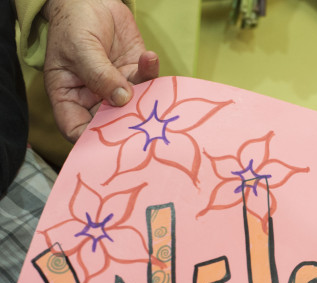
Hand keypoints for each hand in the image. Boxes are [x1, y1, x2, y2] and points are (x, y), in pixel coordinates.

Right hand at [42, 0, 158, 141]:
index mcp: (69, 97)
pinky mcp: (135, 75)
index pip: (76, 129)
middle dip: (128, 125)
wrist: (91, 0)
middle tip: (143, 123)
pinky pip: (148, 82)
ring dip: (145, 100)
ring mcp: (117, 89)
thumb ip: (99, 74)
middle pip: (111, 124)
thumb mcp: (80, 48)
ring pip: (135, 106)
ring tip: (149, 88)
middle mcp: (94, 98)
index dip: (91, 140)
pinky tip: (149, 57)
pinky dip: (152, 72)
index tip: (111, 139)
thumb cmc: (74, 24)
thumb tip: (121, 99)